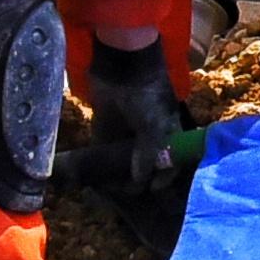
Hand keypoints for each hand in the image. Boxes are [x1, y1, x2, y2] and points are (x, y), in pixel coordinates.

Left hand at [74, 36, 183, 195]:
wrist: (121, 66)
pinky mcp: (104, 136)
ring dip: (115, 179)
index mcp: (168, 140)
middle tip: (125, 192)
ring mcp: (125, 140)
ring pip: (122, 168)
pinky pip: (102, 158)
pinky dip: (98, 169)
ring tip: (108, 188)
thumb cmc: (147, 95)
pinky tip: (92, 179)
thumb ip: (149, 155)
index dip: (161, 180)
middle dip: (136, 184)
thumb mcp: (155, 126)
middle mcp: (148, 143)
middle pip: (144, 172)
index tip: (150, 190)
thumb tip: (140, 182)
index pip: (168, 168)